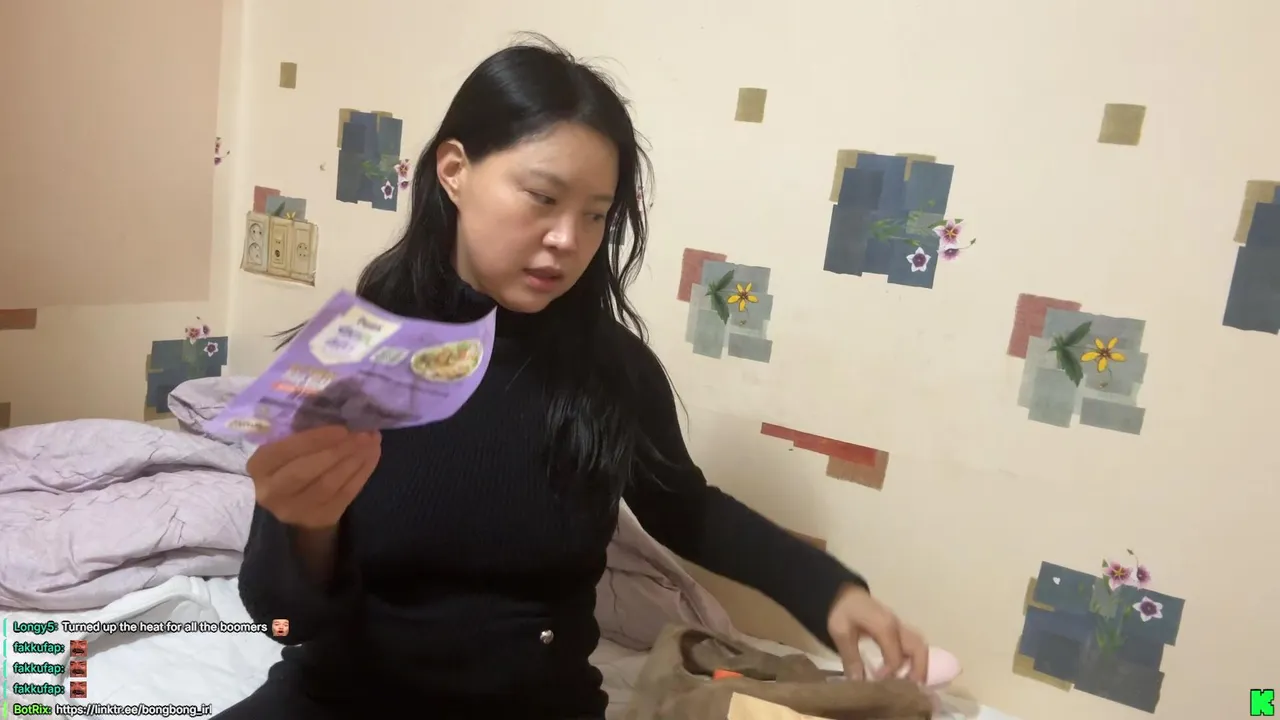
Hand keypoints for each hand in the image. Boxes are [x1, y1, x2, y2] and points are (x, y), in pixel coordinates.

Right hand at [247, 426, 380, 529]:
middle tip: (363, 434)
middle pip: (307, 470)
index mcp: (260, 466)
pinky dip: (362, 472)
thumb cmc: (293, 463)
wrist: (297, 503)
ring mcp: (296, 509)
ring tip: (371, 442)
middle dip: (338, 450)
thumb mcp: (287, 448)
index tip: (342, 428)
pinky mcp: (320, 518)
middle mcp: (272, 492)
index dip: (316, 439)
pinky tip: (372, 455)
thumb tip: (342, 416)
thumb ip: (304, 434)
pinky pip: (345, 494)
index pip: (286, 451)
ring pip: (329, 484)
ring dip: (355, 460)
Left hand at [827, 584, 927, 682]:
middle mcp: (897, 625)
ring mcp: (900, 625)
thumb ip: (850, 657)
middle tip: (910, 690)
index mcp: (884, 626)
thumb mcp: (840, 633)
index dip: (891, 673)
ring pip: (920, 645)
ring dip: (920, 664)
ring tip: (911, 684)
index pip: (896, 655)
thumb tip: (858, 682)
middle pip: (919, 648)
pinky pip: (914, 644)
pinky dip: (915, 658)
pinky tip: (906, 672)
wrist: (842, 593)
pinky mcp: (898, 628)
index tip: (878, 683)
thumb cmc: (841, 611)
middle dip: (919, 670)